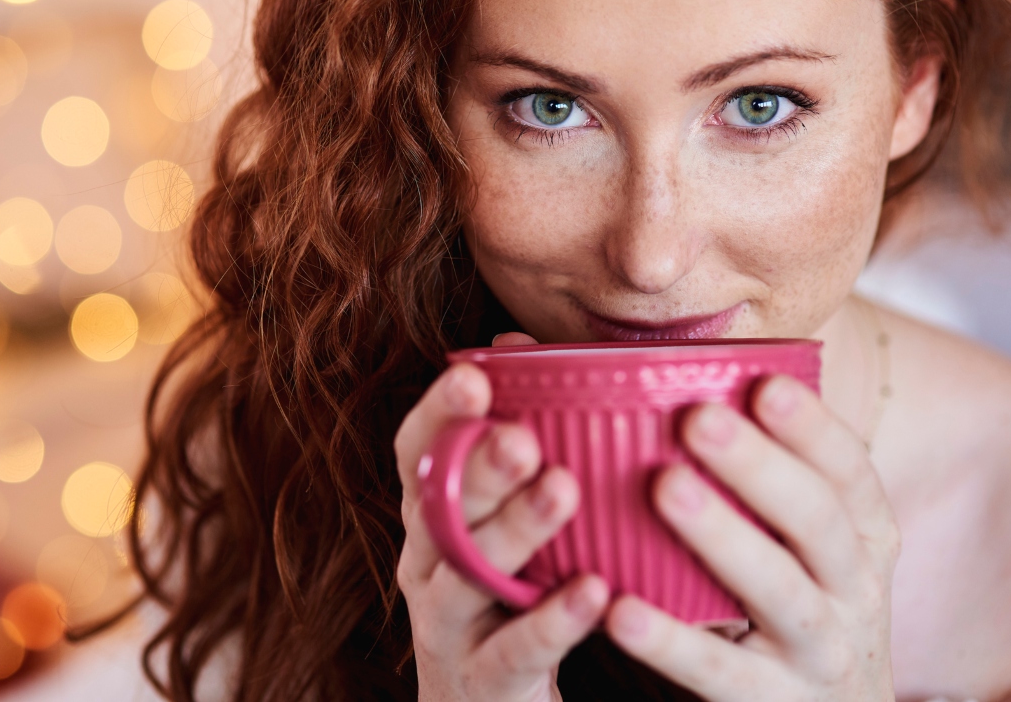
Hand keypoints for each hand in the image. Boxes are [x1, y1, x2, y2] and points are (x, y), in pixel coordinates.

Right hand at [394, 333, 609, 700]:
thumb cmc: (510, 586)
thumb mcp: (506, 514)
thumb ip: (515, 433)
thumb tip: (518, 342)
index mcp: (431, 512)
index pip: (415, 451)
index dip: (436, 414)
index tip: (472, 378)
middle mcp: (425, 561)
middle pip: (437, 508)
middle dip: (477, 468)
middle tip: (523, 437)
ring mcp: (446, 626)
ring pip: (465, 575)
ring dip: (513, 529)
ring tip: (563, 489)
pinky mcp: (481, 682)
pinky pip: (512, 650)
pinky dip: (552, 620)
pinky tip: (594, 589)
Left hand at [603, 376, 899, 700]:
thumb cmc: (799, 605)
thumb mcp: (811, 547)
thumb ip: (770, 481)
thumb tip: (684, 376)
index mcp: (864, 538)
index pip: (850, 474)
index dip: (813, 428)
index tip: (766, 383)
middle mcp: (855, 591)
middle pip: (817, 522)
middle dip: (760, 466)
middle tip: (699, 418)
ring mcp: (820, 653)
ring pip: (779, 591)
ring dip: (722, 536)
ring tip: (664, 487)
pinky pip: (720, 674)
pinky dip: (671, 644)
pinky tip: (620, 611)